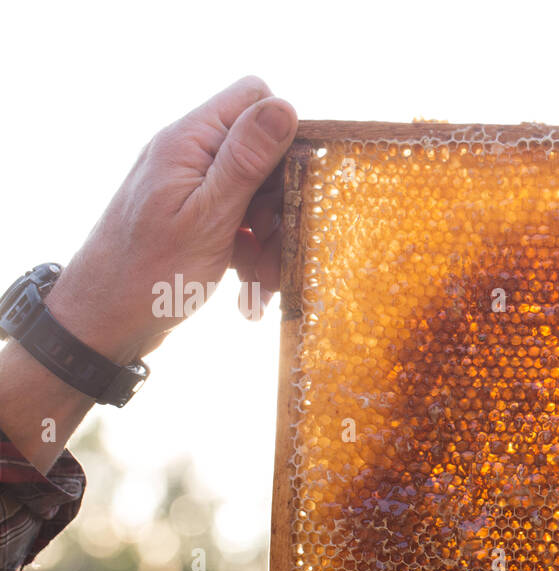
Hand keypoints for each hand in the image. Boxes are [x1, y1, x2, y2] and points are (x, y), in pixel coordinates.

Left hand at [42, 75, 297, 363]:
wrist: (103, 323)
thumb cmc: (150, 273)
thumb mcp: (208, 217)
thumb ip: (245, 161)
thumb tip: (283, 108)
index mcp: (189, 142)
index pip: (254, 99)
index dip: (285, 136)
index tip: (294, 186)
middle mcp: (189, 155)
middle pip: (263, 154)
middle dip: (280, 202)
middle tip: (276, 245)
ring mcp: (191, 187)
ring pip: (258, 195)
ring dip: (270, 238)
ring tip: (263, 280)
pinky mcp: (195, 218)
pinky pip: (241, 222)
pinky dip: (253, 252)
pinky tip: (252, 285)